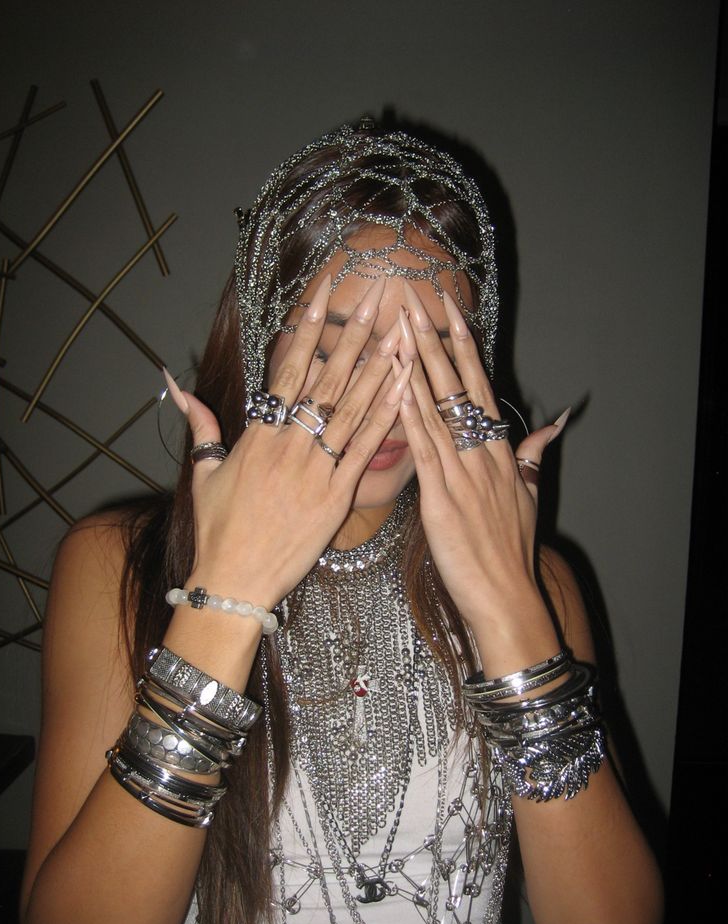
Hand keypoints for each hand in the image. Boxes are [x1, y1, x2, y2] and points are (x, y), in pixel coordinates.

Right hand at [164, 275, 410, 608]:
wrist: (234, 581)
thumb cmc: (217, 530)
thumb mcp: (204, 473)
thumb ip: (200, 425)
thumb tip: (174, 384)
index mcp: (258, 436)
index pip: (287, 371)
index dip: (307, 333)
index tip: (324, 299)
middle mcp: (289, 446)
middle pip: (327, 383)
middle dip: (353, 340)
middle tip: (375, 303)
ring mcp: (315, 472)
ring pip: (352, 412)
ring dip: (379, 371)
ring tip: (400, 338)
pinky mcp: (335, 498)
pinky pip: (364, 452)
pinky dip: (385, 421)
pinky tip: (403, 392)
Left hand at [397, 283, 567, 643]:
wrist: (506, 595)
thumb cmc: (511, 551)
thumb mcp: (531, 496)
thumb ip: (537, 454)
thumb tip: (555, 423)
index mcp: (500, 453)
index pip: (480, 388)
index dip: (465, 348)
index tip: (451, 312)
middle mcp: (483, 455)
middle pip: (458, 387)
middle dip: (435, 341)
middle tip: (416, 300)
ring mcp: (463, 474)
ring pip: (438, 409)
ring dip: (417, 365)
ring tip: (401, 328)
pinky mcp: (441, 497)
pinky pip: (424, 448)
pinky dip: (410, 415)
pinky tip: (397, 386)